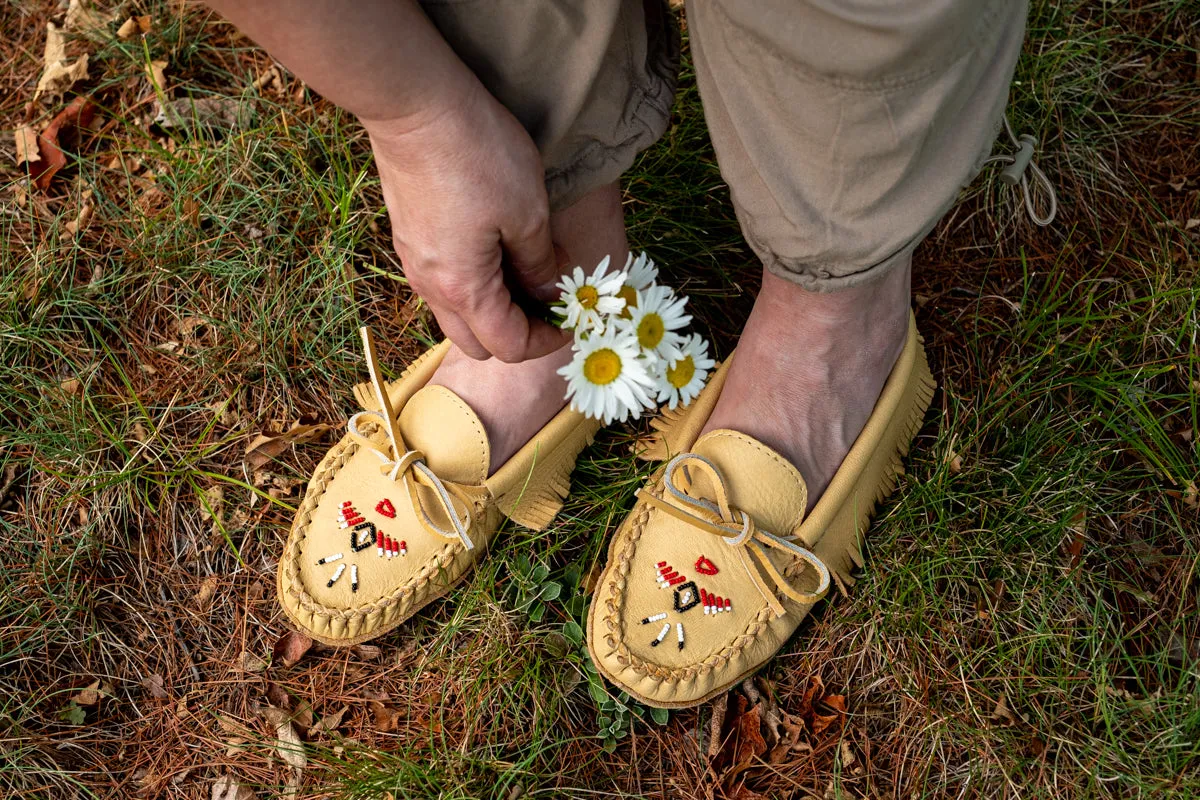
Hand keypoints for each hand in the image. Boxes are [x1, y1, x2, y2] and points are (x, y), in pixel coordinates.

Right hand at [363, 83, 568, 361]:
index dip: (546, 341)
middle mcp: (432, 287)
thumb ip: (541, 262)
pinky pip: (443, 284)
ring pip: (456, 314)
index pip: (509, 347)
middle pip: (477, 343)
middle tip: (548, 304)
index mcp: (465, 290)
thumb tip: (549, 290)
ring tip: (525, 275)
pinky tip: (496, 251)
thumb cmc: (478, 156)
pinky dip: (473, 286)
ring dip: (492, 311)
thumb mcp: (529, 212)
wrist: (415, 107)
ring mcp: (415, 264)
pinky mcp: (410, 239)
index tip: (570, 320)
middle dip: (516, 335)